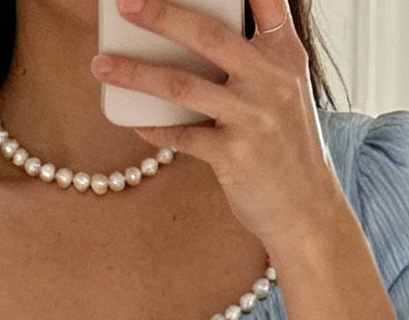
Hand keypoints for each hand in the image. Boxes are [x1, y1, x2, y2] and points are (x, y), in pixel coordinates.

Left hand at [90, 0, 337, 258]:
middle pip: (206, 35)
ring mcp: (252, 118)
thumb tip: (189, 34)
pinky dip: (155, 128)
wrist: (306, 209)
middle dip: (161, 14)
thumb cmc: (286, 144)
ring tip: (102, 65)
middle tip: (124, 3)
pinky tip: (135, 121)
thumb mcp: (284, 90)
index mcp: (284, 54)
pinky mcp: (235, 156)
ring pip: (182, 85)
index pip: (266, 0)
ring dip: (136, 73)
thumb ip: (253, 58)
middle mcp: (271, 79)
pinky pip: (182, 136)